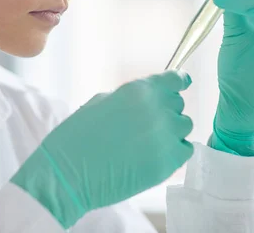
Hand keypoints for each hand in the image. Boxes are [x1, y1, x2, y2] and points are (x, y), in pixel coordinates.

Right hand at [11, 71, 193, 227]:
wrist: (69, 173)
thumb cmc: (77, 136)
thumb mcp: (101, 102)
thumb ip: (131, 98)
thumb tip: (149, 100)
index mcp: (139, 90)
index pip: (175, 79)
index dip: (178, 81)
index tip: (181, 83)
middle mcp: (157, 109)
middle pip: (178, 104)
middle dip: (167, 110)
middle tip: (148, 123)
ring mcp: (165, 137)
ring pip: (184, 127)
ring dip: (172, 131)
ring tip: (150, 141)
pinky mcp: (168, 163)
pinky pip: (185, 150)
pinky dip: (175, 151)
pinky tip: (156, 155)